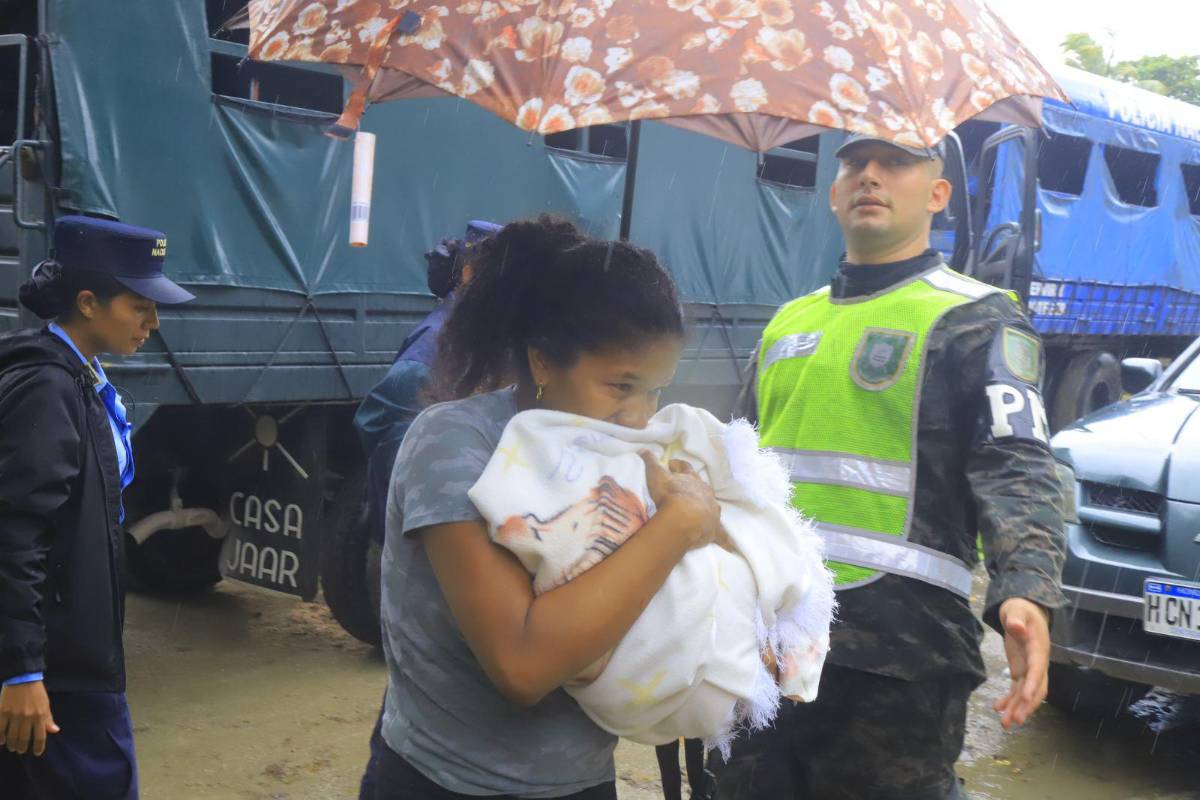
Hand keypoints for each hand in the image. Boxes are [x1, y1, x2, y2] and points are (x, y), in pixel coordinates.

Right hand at [0, 681, 59, 755]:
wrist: (22, 678)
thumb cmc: (36, 692)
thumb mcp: (45, 704)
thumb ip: (48, 719)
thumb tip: (54, 731)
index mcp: (40, 715)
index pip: (41, 737)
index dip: (39, 747)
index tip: (37, 753)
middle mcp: (28, 717)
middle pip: (24, 739)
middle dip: (22, 747)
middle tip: (21, 750)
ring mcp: (14, 715)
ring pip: (11, 737)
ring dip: (12, 745)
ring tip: (12, 747)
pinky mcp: (2, 712)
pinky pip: (0, 729)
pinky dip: (0, 738)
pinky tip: (1, 741)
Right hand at [640, 451, 722, 548]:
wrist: (683, 517)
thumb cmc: (670, 495)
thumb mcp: (656, 475)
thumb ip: (651, 461)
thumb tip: (643, 449)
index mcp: (691, 479)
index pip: (686, 468)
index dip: (678, 466)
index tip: (672, 464)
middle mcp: (705, 492)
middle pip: (702, 486)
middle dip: (695, 486)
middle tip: (687, 487)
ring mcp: (712, 510)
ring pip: (712, 506)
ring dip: (707, 506)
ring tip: (701, 509)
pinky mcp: (714, 528)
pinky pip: (721, 535)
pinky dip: (725, 540)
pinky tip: (730, 547)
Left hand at [993, 598, 1050, 728]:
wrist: (1025, 611)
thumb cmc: (1021, 609)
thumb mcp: (1017, 609)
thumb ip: (1016, 619)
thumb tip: (1016, 627)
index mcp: (1038, 648)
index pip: (1037, 669)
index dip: (1033, 684)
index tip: (1025, 698)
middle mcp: (1037, 662)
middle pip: (1036, 688)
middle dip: (1027, 705)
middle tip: (1016, 720)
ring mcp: (1029, 668)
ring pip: (1026, 693)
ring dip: (1017, 708)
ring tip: (1005, 724)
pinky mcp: (1020, 670)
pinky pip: (1017, 689)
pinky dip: (1009, 700)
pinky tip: (997, 709)